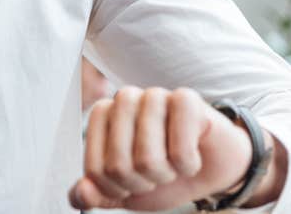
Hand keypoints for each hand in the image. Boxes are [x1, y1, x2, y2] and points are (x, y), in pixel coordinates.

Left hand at [69, 87, 251, 210]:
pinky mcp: (187, 99)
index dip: (116, 189)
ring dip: (165, 174)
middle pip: (119, 165)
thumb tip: (80, 194)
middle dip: (141, 183)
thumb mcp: (126, 191)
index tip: (132, 183)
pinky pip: (180, 150)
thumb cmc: (164, 172)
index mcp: (102, 115)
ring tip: (173, 164)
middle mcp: (124, 99)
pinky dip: (188, 165)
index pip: (94, 170)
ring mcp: (155, 95)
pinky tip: (193, 156)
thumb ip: (98, 194)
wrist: (210, 168)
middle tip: (157, 174)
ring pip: (147, 158)